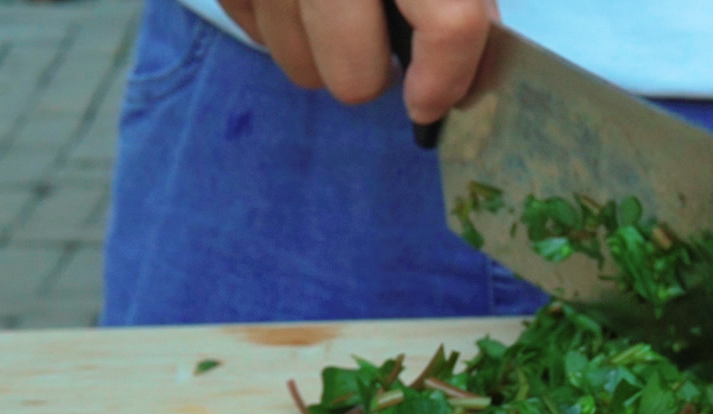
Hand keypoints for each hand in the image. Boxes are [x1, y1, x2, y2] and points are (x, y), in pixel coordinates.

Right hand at [216, 0, 495, 122]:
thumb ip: (459, 0)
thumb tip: (460, 75)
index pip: (449, 24)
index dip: (448, 80)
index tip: (430, 104)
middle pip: (355, 76)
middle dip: (370, 75)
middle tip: (377, 47)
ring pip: (299, 68)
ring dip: (321, 55)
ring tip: (331, 14)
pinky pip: (253, 33)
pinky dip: (276, 30)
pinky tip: (295, 3)